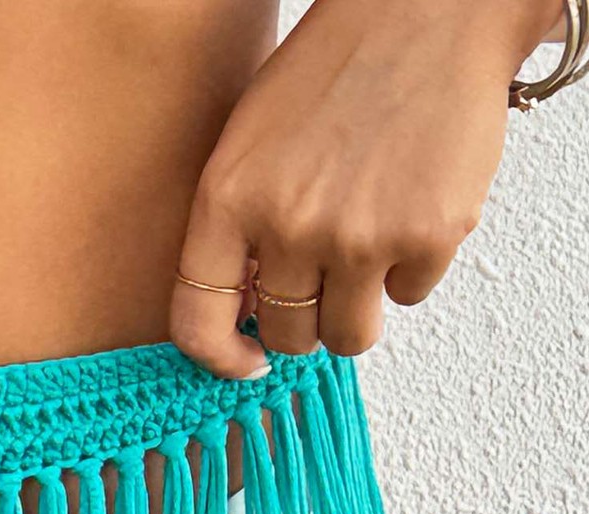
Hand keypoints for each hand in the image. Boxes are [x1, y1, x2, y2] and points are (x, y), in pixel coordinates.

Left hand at [169, 0, 559, 378]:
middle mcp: (289, 225)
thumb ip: (239, 225)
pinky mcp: (426, 236)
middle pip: (288, 336)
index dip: (222, 359)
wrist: (430, 9)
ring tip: (369, 249)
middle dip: (306, 319)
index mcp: (230, 198)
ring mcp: (359, 236)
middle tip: (328, 276)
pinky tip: (412, 205)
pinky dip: (413, 265)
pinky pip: (410, 295)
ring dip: (358, 309)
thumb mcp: (254, 138)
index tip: (247, 361)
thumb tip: (247, 311)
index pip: (198, 323)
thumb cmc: (339, 65)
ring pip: (349, 336)